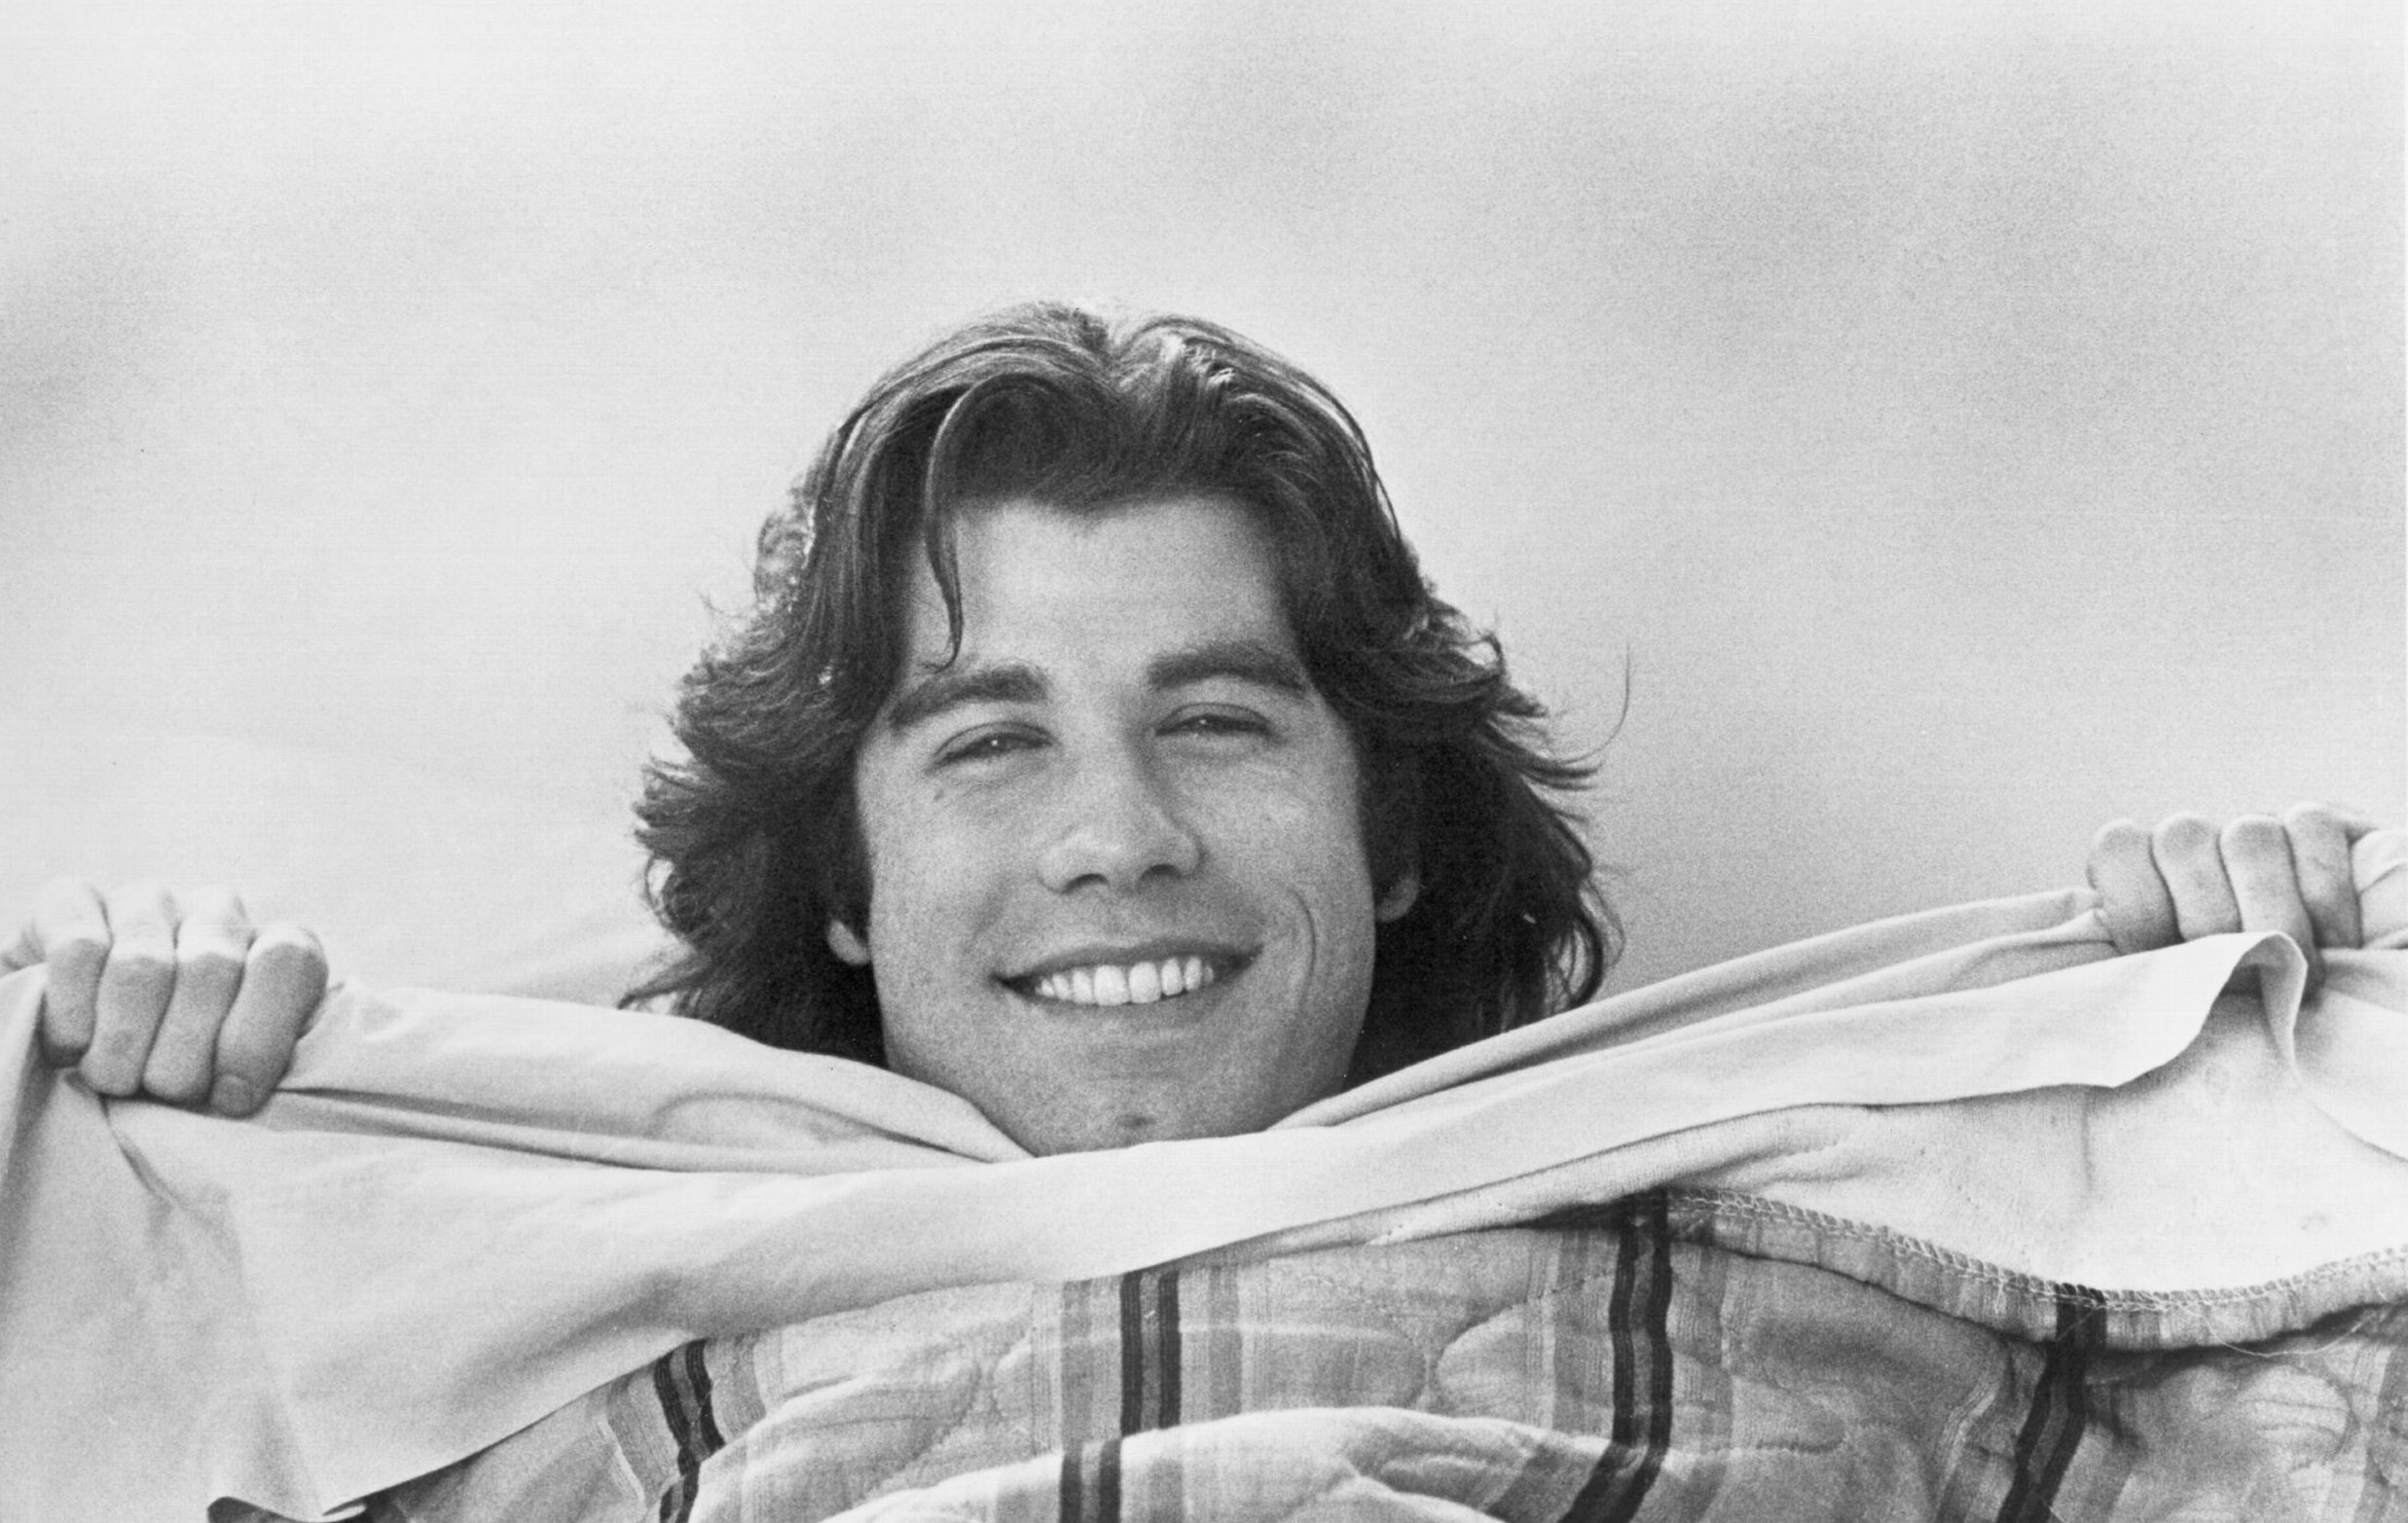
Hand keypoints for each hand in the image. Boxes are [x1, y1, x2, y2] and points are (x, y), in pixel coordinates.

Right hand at [1, 880, 326, 1115]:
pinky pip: (78, 951)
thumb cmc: (178, 1076)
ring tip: (114, 1082)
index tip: (230, 1098)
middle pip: (212, 968)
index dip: (258, 1036)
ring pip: (143, 965)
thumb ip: (259, 1069)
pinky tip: (70, 1049)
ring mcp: (146, 901)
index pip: (288, 959)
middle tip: (163, 1094)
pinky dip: (73, 1015)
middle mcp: (217, 912)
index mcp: (276, 945)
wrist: (83, 1051)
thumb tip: (242, 1093)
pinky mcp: (72, 902)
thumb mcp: (233, 1079)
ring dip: (125, 1043)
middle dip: (184, 1053)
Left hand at [2085, 803, 2378, 990]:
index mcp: (2142, 869)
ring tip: (2296, 973)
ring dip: (2272, 914)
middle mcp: (2195, 840)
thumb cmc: (2227, 1001)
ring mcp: (2255, 826)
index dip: (2139, 909)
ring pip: (2249, 836)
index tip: (2170, 969)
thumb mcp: (2172, 994)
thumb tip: (2093, 986)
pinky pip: (2312, 830)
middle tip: (2241, 984)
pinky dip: (2325, 893)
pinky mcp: (2320, 825)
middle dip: (2209, 922)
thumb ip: (2137, 977)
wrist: (2312, 981)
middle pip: (2182, 842)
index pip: (2118, 848)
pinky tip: (2336, 942)